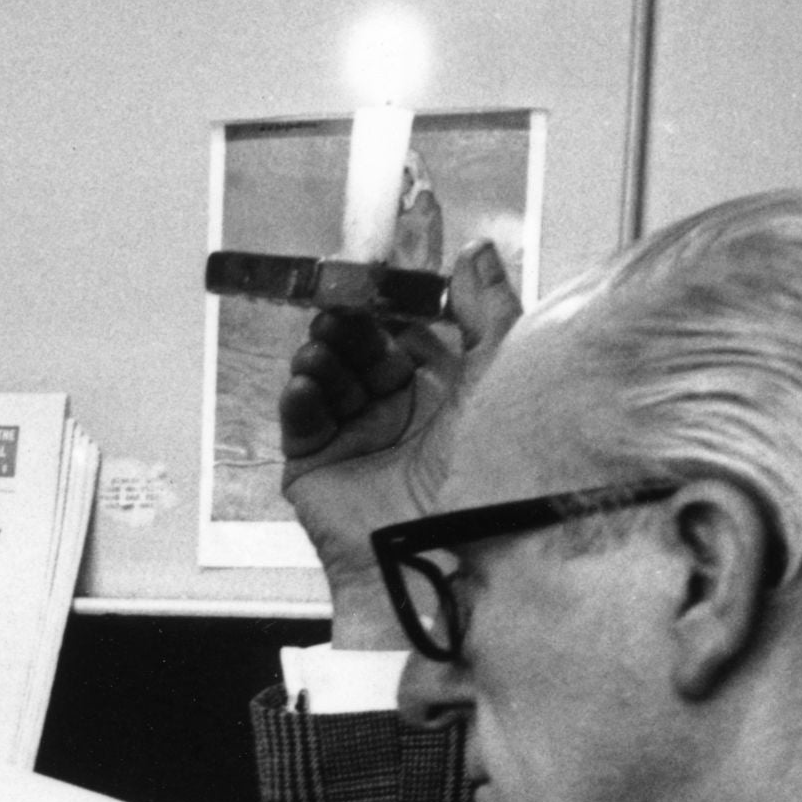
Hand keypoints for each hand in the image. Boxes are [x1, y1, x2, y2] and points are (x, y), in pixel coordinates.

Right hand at [278, 240, 519, 639]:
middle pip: (362, 344)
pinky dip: (301, 398)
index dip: (397, 292)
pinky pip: (300, 421)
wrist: (450, 550)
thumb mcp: (501, 376)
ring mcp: (356, 437)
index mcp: (445, 386)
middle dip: (351, 320)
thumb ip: (488, 311)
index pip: (412, 325)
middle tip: (343, 304)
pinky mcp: (317, 467)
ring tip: (327, 348)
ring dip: (325, 354)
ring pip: (328, 374)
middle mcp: (400, 409)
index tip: (384, 258)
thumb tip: (474, 251)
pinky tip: (308, 386)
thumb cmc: (488, 471)